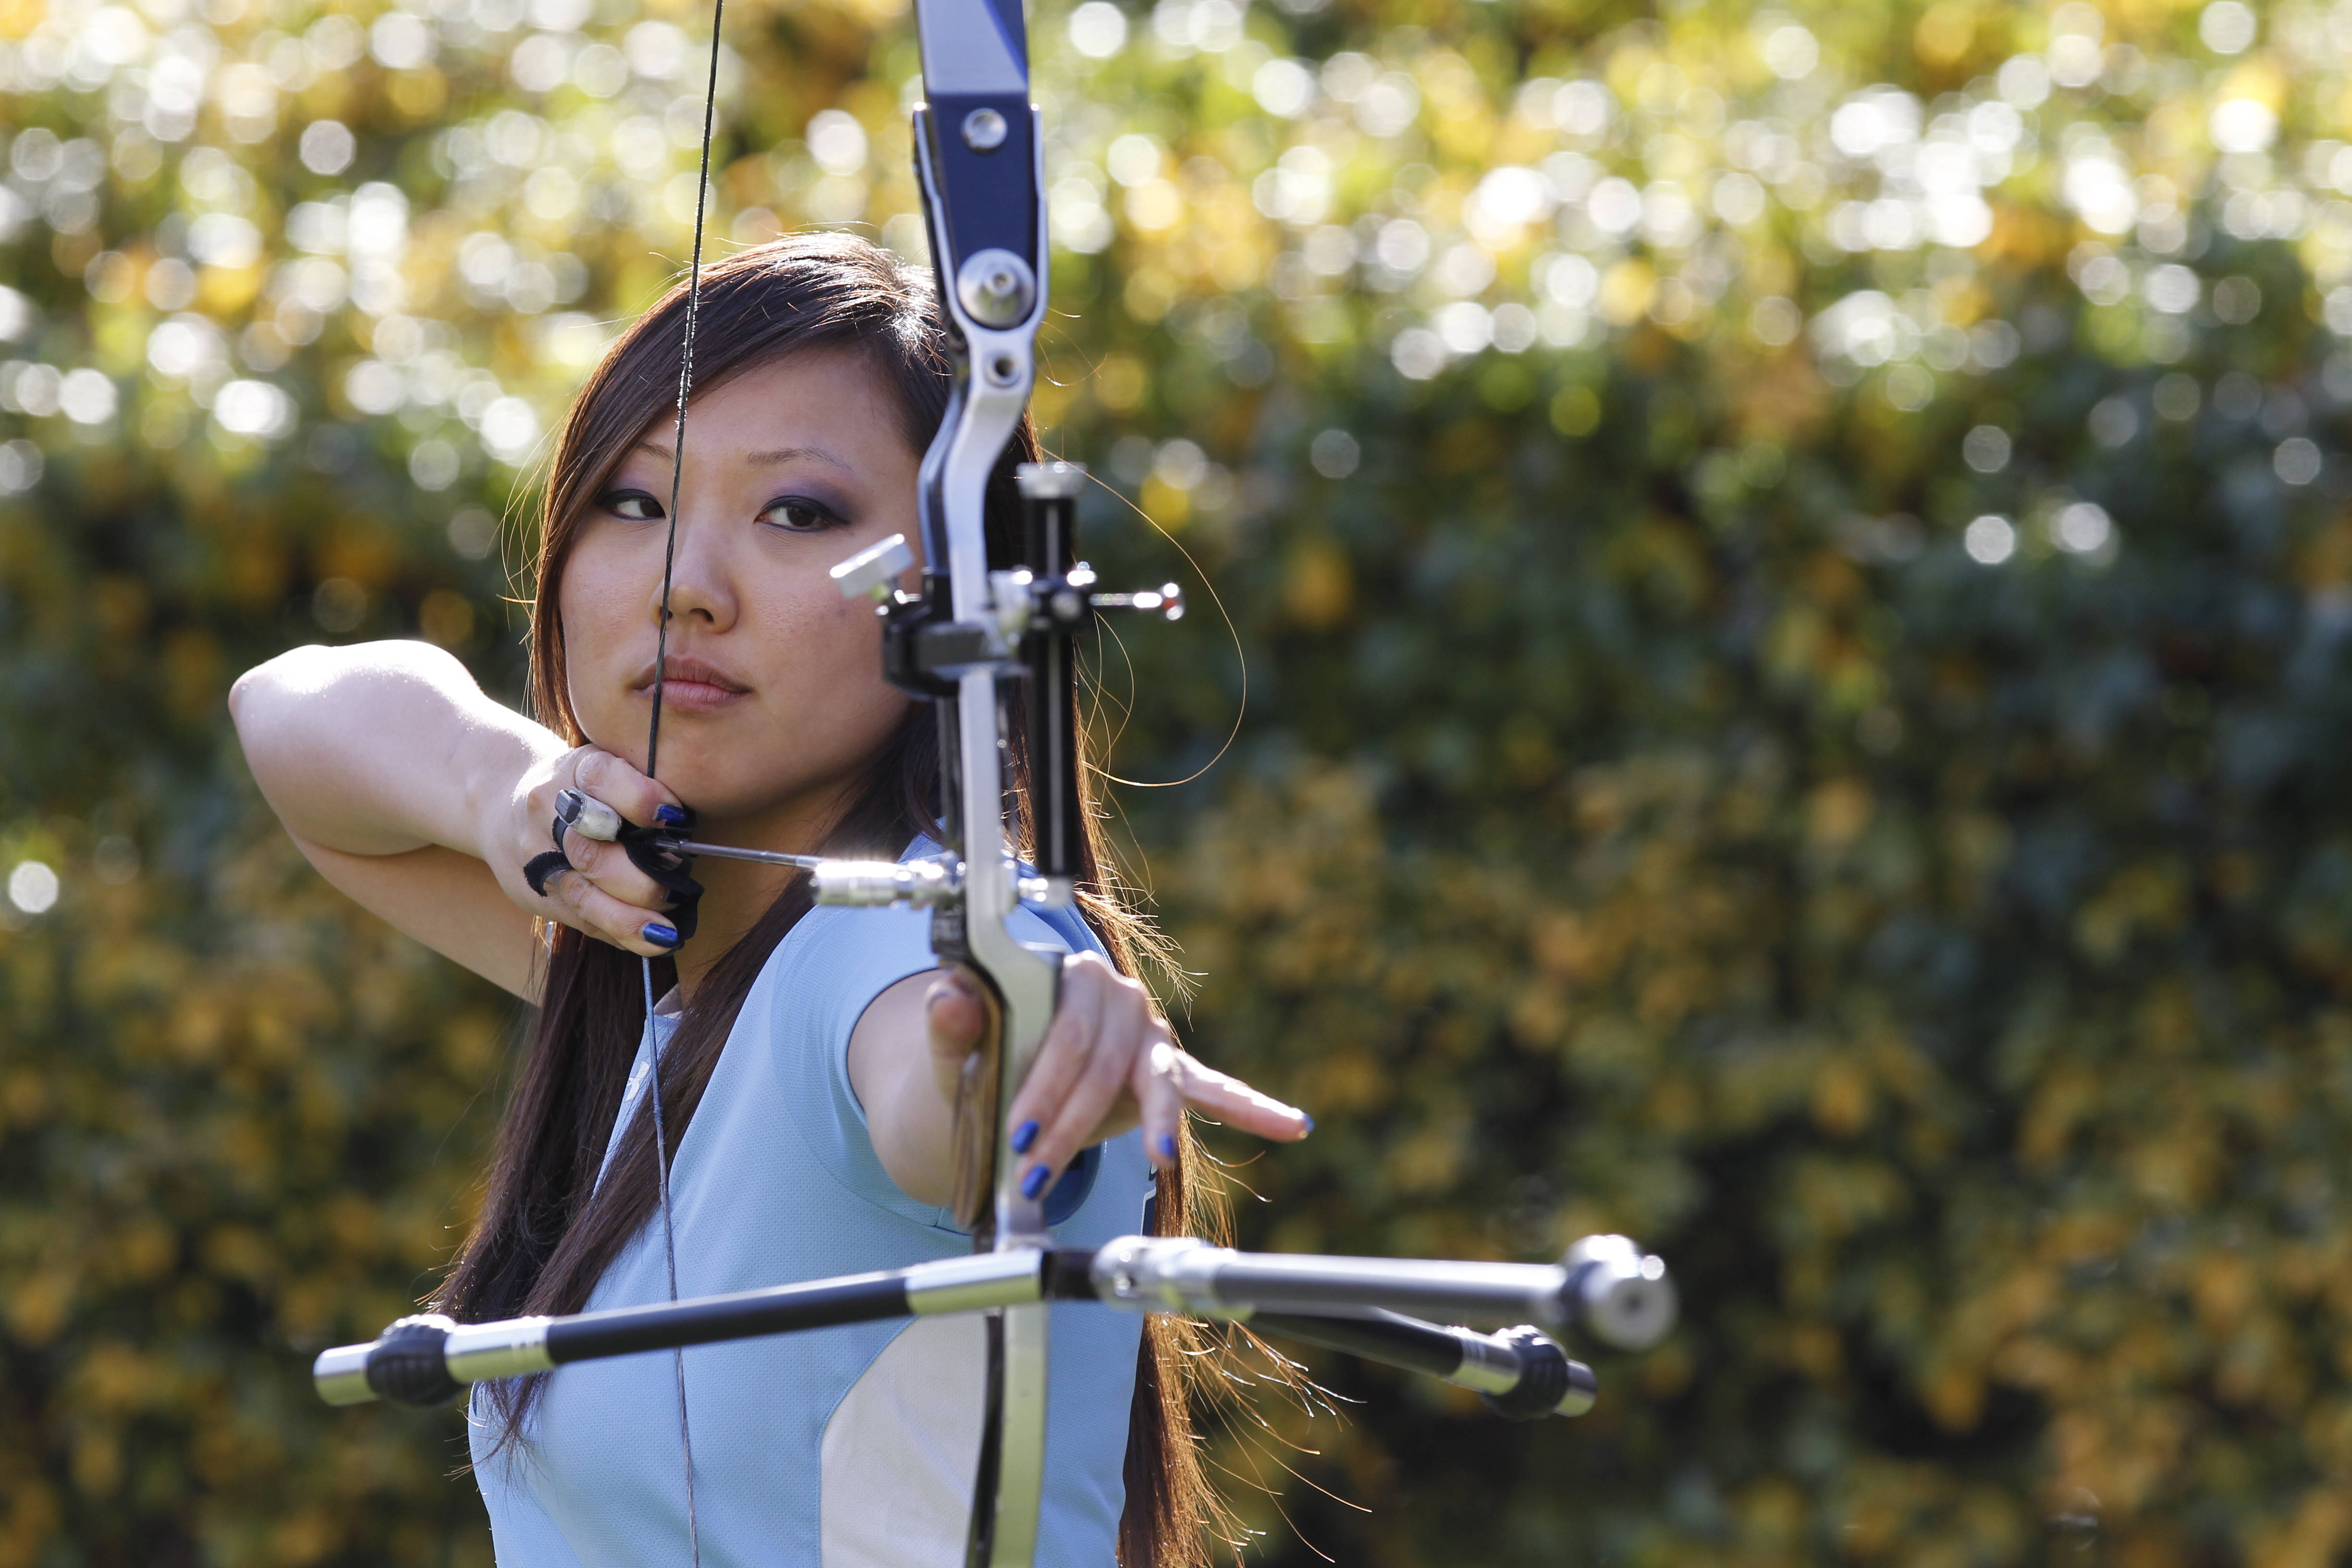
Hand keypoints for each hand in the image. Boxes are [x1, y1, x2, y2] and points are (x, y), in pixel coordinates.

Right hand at [492, 746, 687, 956]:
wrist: (501, 803)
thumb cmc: (584, 787)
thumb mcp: (610, 769)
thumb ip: (644, 788)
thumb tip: (684, 828)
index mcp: (575, 770)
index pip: (601, 778)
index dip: (641, 800)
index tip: (675, 818)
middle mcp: (548, 811)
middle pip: (590, 851)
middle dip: (639, 878)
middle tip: (677, 885)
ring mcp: (537, 855)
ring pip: (582, 894)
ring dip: (629, 919)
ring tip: (666, 934)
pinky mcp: (535, 892)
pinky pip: (579, 920)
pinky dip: (619, 933)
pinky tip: (650, 942)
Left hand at [924, 951, 1311, 1196]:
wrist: (1006, 1074)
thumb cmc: (985, 1054)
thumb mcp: (958, 1044)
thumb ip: (952, 1022)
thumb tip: (948, 999)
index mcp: (1070, 975)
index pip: (1066, 1033)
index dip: (1044, 1085)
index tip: (1021, 1132)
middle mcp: (1119, 997)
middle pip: (1105, 1065)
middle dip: (1072, 1126)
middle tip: (1038, 1174)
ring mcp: (1149, 1034)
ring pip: (1158, 1079)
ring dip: (1154, 1126)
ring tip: (1160, 1155)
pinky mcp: (1168, 1069)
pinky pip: (1213, 1088)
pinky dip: (1252, 1107)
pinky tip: (1291, 1125)